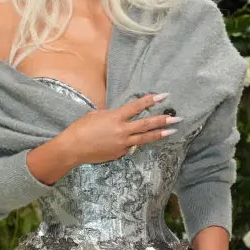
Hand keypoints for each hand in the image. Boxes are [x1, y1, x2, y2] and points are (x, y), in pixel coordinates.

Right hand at [62, 92, 178, 164]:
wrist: (73, 148)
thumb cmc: (81, 128)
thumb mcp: (96, 115)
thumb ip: (111, 114)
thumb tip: (121, 116)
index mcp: (115, 117)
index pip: (137, 107)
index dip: (150, 100)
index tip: (163, 96)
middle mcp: (122, 130)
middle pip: (146, 124)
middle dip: (163, 120)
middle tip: (177, 118)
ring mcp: (122, 143)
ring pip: (145, 138)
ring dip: (159, 133)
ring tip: (172, 131)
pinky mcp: (119, 153)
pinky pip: (131, 146)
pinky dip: (136, 142)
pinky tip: (140, 140)